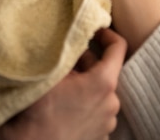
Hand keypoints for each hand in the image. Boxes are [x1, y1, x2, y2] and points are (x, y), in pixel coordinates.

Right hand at [0, 28, 125, 139]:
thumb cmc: (41, 110)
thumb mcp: (52, 73)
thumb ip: (68, 52)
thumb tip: (73, 37)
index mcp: (104, 83)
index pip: (118, 47)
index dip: (107, 33)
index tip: (95, 30)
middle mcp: (112, 103)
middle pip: (107, 71)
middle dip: (88, 63)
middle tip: (67, 60)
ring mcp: (108, 123)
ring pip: (101, 93)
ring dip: (87, 85)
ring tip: (65, 86)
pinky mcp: (101, 137)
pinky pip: (98, 112)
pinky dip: (87, 105)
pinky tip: (68, 106)